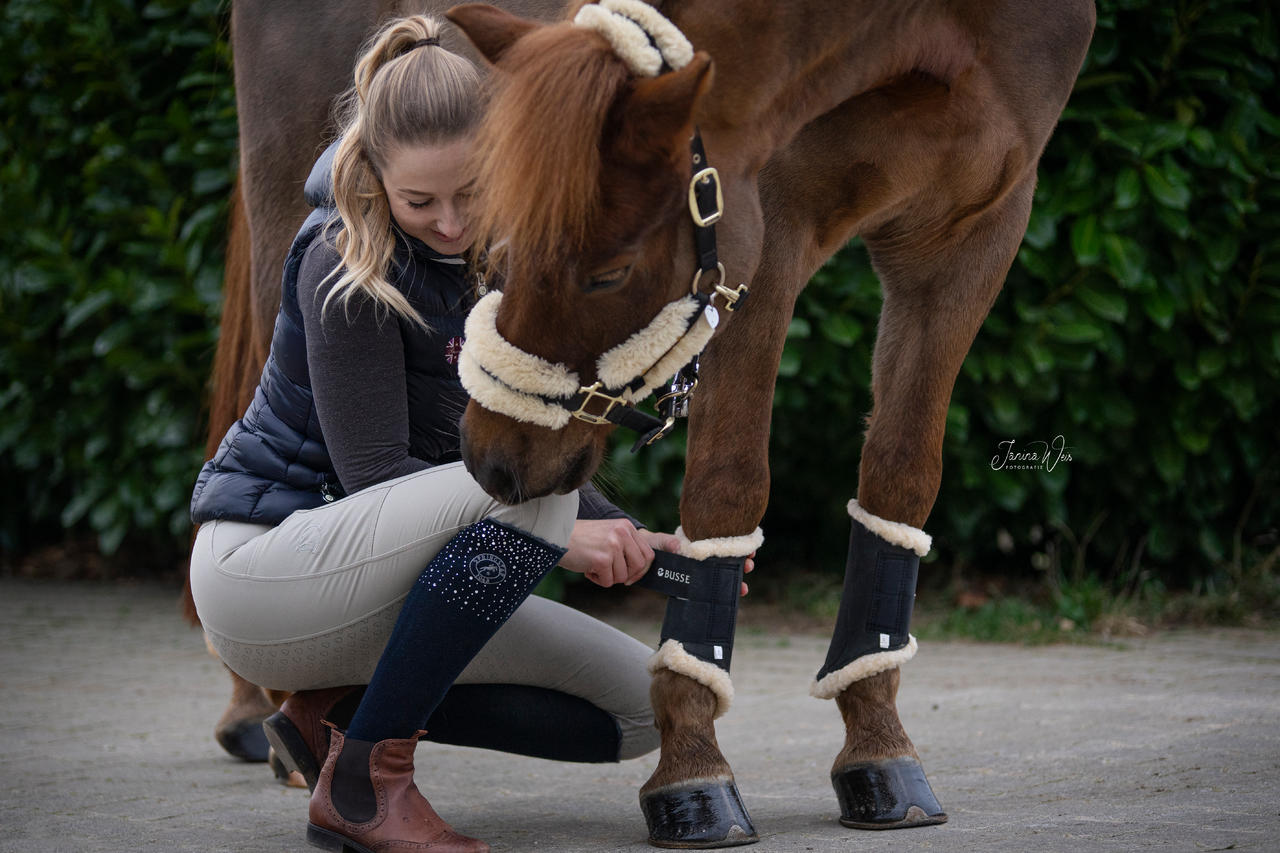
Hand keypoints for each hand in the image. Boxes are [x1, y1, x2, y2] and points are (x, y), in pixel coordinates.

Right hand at [561, 520, 680, 587]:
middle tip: (611, 574)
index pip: (648, 553)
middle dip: (626, 576)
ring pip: (622, 576)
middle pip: (639, 566)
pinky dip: (598, 580)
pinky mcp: (602, 559)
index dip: (641, 569)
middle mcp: (622, 533)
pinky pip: (608, 581)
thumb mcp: (608, 534)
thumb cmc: (581, 539)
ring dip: (608, 577)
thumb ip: (625, 546)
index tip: (630, 575)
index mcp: (625, 526)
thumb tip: (641, 569)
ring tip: (594, 566)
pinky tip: (588, 569)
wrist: (556, 537)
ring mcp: (613, 545)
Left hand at [635, 532, 753, 595]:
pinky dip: (720, 595)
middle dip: (741, 564)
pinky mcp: (692, 585)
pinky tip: (730, 600)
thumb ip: (669, 543)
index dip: (739, 546)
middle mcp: (703, 556)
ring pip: (722, 576)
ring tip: (743, 588)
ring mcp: (699, 571)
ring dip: (735, 582)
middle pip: (728, 560)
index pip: (725, 543)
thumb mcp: (662, 541)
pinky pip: (709, 590)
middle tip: (748, 566)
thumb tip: (678, 547)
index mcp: (701, 542)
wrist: (642, 557)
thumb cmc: (655, 545)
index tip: (749, 550)